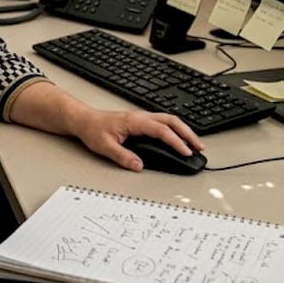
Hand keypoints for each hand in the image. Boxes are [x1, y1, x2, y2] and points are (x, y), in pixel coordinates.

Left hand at [75, 109, 202, 171]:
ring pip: (169, 120)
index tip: (185, 152)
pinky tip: (180, 138)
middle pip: (171, 121)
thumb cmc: (93, 129)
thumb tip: (139, 166)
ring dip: (184, 130)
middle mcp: (141, 117)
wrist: (84, 120)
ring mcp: (142, 118)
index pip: (161, 130)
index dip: (175, 141)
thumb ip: (122, 156)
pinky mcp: (141, 121)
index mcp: (134, 121)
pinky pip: (163, 122)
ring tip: (194, 144)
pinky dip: (175, 129)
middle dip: (188, 133)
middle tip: (199, 147)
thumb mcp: (104, 146)